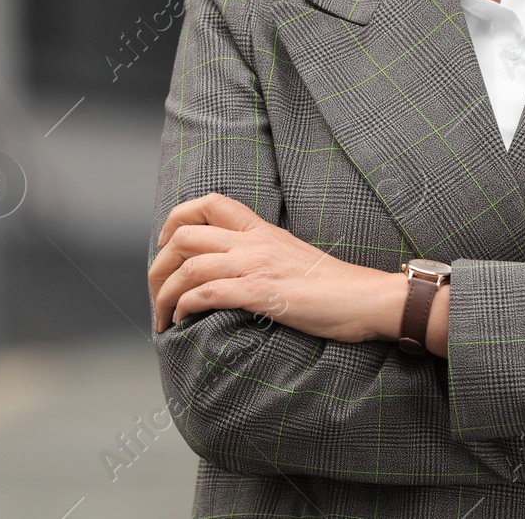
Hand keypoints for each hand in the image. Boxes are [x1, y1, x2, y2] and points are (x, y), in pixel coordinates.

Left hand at [149, 193, 397, 342]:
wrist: (369, 298)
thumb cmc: (337, 288)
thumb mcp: (293, 257)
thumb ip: (264, 256)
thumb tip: (235, 272)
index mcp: (262, 231)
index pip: (209, 203)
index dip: (176, 219)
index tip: (165, 244)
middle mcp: (254, 242)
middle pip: (185, 236)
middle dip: (158, 265)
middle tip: (155, 292)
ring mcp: (257, 266)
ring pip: (189, 267)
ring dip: (164, 294)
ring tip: (162, 316)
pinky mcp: (262, 293)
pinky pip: (207, 294)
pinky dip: (185, 306)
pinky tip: (181, 321)